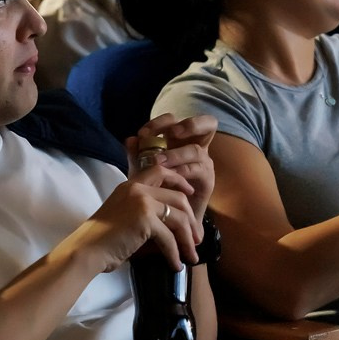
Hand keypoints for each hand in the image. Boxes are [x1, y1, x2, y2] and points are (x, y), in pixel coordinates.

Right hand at [76, 176, 200, 274]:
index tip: (190, 194)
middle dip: (191, 220)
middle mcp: (137, 189)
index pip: (161, 171)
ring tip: (191, 256)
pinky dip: (175, 253)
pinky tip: (176, 264)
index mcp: (131, 185)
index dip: (179, 181)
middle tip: (197, 238)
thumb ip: (142, 211)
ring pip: (178, 218)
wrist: (86, 250)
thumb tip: (168, 224)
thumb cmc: (102, 238)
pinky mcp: (144, 220)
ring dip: (187, 239)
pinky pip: (169, 237)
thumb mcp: (123, 214)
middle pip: (178, 198)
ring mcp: (141, 202)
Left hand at [126, 112, 216, 228]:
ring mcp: (204, 164)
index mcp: (181, 140)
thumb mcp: (142, 170)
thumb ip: (136, 155)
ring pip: (196, 149)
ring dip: (176, 154)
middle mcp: (197, 147)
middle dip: (189, 125)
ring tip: (158, 162)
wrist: (167, 219)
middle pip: (207, 123)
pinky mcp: (208, 181)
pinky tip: (169, 176)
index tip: (142, 134)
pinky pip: (198, 170)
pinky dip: (182, 171)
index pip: (176, 121)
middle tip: (171, 134)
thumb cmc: (155, 189)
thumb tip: (130, 139)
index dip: (161, 122)